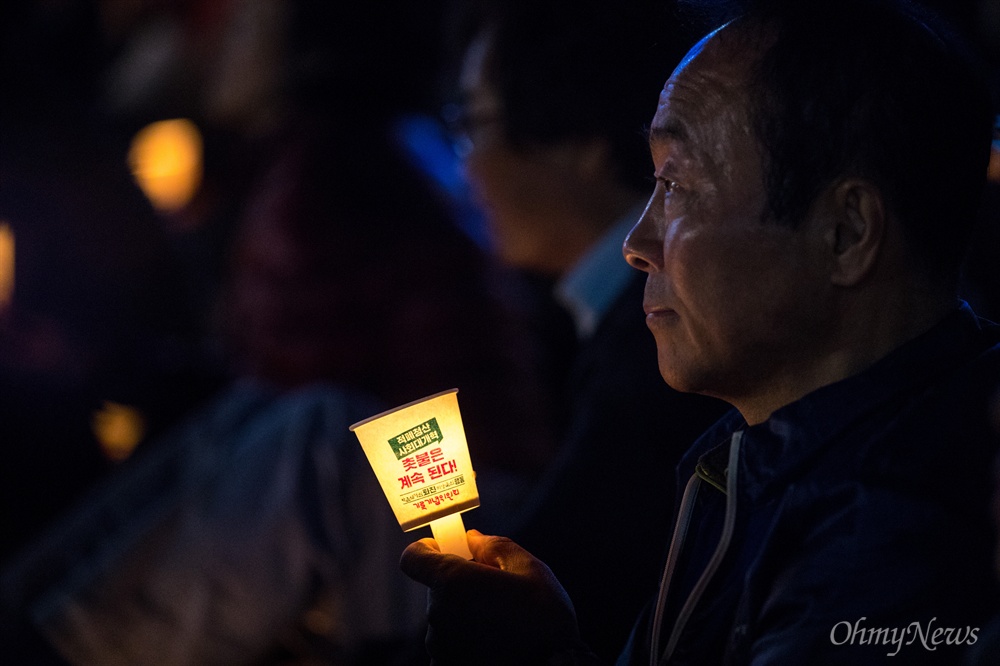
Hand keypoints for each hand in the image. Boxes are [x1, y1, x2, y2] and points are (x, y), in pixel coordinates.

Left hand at [400, 529, 585, 664]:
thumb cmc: (545, 619)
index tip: (445, 551)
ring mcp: (440, 645)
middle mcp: (438, 614)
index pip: (413, 558)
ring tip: (501, 624)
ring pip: (444, 618)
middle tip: (494, 593)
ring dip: (463, 616)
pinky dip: (465, 641)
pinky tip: (494, 644)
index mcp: (453, 581)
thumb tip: (472, 539)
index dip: (426, 550)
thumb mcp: (528, 568)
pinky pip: (449, 645)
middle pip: (436, 589)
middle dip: (460, 586)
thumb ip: (494, 546)